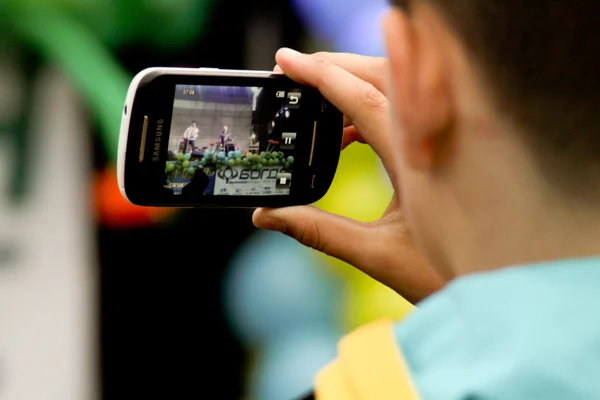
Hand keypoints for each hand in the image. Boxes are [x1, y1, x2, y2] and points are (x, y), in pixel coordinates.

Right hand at [253, 49, 445, 303]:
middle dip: (337, 68)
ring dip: (355, 85)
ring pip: (398, 88)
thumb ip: (318, 231)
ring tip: (316, 100)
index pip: (365, 101)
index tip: (287, 62)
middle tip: (296, 71)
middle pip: (385, 79)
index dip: (323, 76)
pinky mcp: (445, 145)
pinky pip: (405, 109)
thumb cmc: (444, 275)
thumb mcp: (375, 253)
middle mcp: (436, 141)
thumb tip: (267, 216)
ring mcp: (445, 139)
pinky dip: (371, 108)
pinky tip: (348, 133)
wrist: (497, 285)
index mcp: (419, 163)